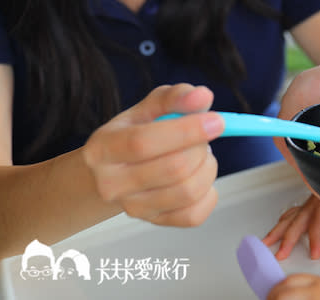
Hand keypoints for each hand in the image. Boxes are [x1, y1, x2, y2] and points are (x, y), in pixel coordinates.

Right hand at [82, 84, 224, 226]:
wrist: (120, 168)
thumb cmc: (138, 131)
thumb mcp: (151, 106)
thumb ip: (176, 97)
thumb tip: (202, 96)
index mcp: (103, 148)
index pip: (143, 143)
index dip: (186, 131)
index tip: (217, 121)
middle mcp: (111, 184)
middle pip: (173, 168)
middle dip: (200, 147)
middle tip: (203, 136)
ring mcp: (132, 208)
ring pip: (187, 191)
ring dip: (207, 168)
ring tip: (200, 154)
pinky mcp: (154, 222)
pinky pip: (194, 215)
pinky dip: (209, 193)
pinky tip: (199, 176)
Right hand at [263, 195, 319, 259]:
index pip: (317, 222)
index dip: (315, 239)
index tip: (314, 254)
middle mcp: (314, 200)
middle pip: (298, 220)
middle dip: (288, 238)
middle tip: (280, 253)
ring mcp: (310, 201)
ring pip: (291, 215)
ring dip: (278, 230)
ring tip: (267, 241)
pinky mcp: (310, 202)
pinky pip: (293, 211)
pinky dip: (284, 221)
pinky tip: (279, 228)